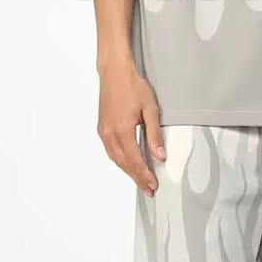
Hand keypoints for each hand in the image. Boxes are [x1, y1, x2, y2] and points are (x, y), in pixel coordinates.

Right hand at [96, 59, 164, 195]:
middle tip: (149, 189)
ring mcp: (103, 131)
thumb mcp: (150, 109)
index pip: (135, 160)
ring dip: (128, 171)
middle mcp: (110, 134)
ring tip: (140, 180)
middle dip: (137, 177)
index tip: (153, 185)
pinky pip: (111, 150)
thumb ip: (154, 134)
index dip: (144, 175)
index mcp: (122, 130)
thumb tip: (160, 155)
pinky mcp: (102, 127)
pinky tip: (128, 163)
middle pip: (124, 163)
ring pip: (115, 158)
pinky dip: (120, 160)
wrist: (114, 72)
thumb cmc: (133, 86)